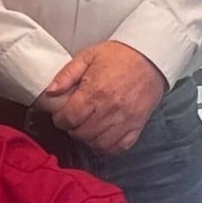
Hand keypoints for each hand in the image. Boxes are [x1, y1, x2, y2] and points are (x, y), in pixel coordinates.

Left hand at [39, 41, 167, 155]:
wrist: (151, 56)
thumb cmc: (120, 56)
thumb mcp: (88, 56)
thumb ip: (66, 75)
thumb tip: (50, 92)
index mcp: (96, 91)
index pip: (69, 118)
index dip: (60, 119)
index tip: (62, 114)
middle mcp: (111, 108)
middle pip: (82, 133)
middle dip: (73, 129)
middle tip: (74, 120)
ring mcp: (125, 119)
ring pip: (99, 144)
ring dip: (88, 139)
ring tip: (87, 128)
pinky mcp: (137, 125)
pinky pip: (119, 147)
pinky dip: (108, 147)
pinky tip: (102, 136)